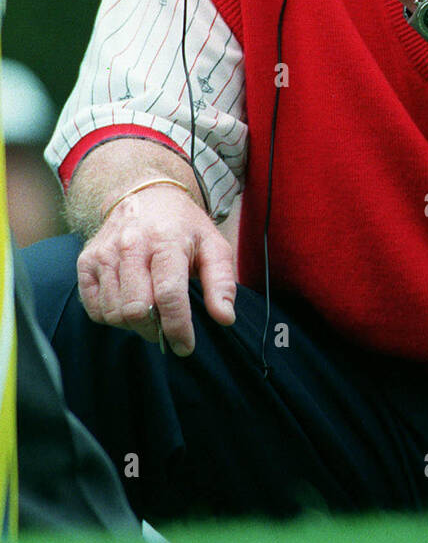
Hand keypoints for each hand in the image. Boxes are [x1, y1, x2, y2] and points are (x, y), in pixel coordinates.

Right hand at [76, 184, 236, 357]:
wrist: (146, 195)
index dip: (178, 327)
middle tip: (167, 327)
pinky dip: (112, 317)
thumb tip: (224, 317)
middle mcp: (130, 245)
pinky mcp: (86, 262)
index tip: (185, 346)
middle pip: (137, 309)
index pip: (168, 294)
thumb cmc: (183, 226)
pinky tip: (129, 304)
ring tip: (150, 312)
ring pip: (114, 313)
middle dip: (155, 330)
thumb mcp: (213, 245)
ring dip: (134, 325)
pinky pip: (94, 309)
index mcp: (166, 239)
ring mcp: (104, 253)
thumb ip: (221, 282)